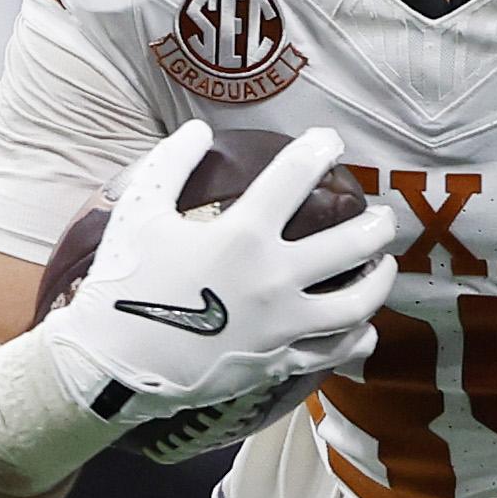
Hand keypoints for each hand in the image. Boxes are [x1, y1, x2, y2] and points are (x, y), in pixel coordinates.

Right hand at [40, 122, 391, 412]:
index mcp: (242, 237)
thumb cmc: (123, 285)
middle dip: (377, 223)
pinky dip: (358, 337)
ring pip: (357, 303)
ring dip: (380, 279)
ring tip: (385, 265)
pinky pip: (334, 352)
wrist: (112, 368)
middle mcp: (273, 280)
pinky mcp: (278, 362)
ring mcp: (281, 326)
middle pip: (351, 244)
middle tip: (384, 215)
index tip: (330, 142)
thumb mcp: (138, 213)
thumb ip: (169, 164)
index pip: (296, 177)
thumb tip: (198, 129)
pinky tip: (365, 326)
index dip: (320, 150)